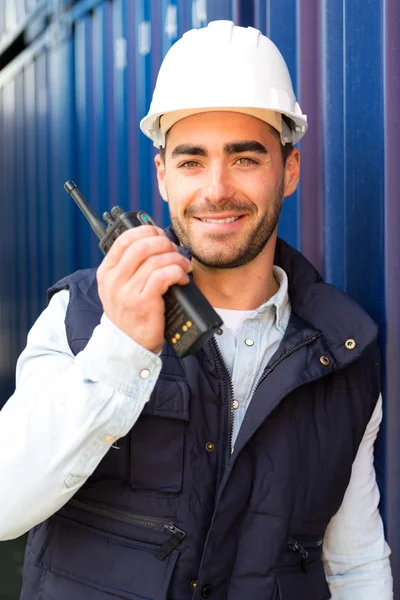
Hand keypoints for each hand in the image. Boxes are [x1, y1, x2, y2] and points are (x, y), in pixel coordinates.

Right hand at [97, 226, 191, 353]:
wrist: (128, 346)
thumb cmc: (130, 315)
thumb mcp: (120, 289)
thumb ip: (130, 268)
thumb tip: (158, 243)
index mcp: (107, 272)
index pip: (124, 239)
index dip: (146, 231)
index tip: (161, 235)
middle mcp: (114, 280)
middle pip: (142, 246)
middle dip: (164, 243)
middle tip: (176, 251)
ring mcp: (127, 291)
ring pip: (156, 260)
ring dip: (176, 259)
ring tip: (184, 266)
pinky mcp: (143, 302)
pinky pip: (164, 276)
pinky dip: (178, 272)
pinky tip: (183, 278)